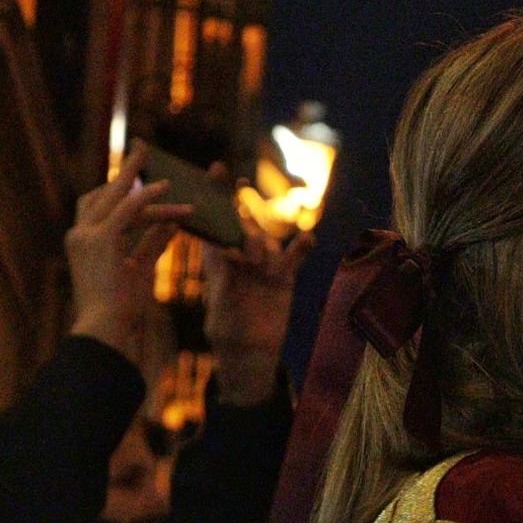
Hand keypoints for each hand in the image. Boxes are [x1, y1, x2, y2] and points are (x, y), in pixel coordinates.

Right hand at [65, 141, 190, 365]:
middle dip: (123, 171)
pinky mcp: (101, 241)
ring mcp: (86, 236)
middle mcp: (78, 235)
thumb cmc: (121, 309)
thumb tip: (172, 224)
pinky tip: (165, 188)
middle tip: (143, 150)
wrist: (106, 329)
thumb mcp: (140, 269)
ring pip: (118, 199)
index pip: (96, 206)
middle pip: (102, 193)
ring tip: (160, 164)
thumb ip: (153, 244)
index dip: (115, 188)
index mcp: (81, 243)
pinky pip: (128, 210)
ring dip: (141, 181)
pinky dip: (147, 197)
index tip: (134, 177)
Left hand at [201, 190, 312, 405]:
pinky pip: (294, 258)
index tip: (216, 169)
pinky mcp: (285, 279)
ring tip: (256, 262)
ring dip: (261, 242)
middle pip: (243, 224)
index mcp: (218, 260)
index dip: (215, 196)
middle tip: (237, 192)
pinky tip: (307, 240)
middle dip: (241, 206)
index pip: (215, 223)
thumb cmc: (225, 331)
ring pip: (267, 240)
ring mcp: (265, 267)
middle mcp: (242, 258)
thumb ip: (226, 280)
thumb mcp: (220, 305)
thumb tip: (229, 256)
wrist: (249, 353)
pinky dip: (301, 248)